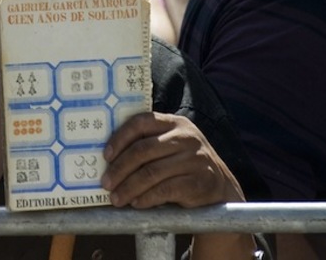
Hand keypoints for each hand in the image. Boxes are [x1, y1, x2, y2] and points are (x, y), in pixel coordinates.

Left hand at [101, 112, 244, 208]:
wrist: (220, 187)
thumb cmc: (182, 165)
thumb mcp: (170, 146)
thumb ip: (147, 144)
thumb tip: (107, 159)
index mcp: (174, 123)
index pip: (141, 122)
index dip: (120, 138)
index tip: (105, 156)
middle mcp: (186, 137)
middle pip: (143, 150)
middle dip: (120, 168)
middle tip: (106, 183)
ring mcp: (195, 158)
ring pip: (152, 172)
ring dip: (129, 187)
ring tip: (116, 198)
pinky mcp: (200, 181)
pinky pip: (166, 190)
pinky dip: (147, 198)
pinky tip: (136, 203)